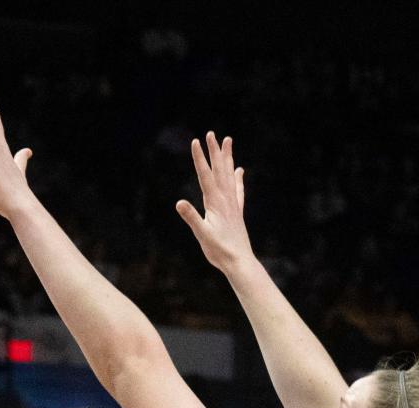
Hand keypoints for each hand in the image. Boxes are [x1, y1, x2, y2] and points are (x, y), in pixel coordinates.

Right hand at [176, 132, 252, 273]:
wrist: (239, 262)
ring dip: (227, 158)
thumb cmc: (219, 251)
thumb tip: (179, 203)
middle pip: (219, 170)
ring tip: (227, 142)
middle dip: (214, 151)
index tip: (195, 141)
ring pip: (229, 176)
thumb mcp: (202, 235)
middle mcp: (225, 200)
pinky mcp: (237, 212)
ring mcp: (233, 205)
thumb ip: (191, 218)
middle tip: (211, 133)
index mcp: (215, 203)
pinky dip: (238, 179)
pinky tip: (239, 171)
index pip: (205, 176)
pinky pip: (238, 190)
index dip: (200, 158)